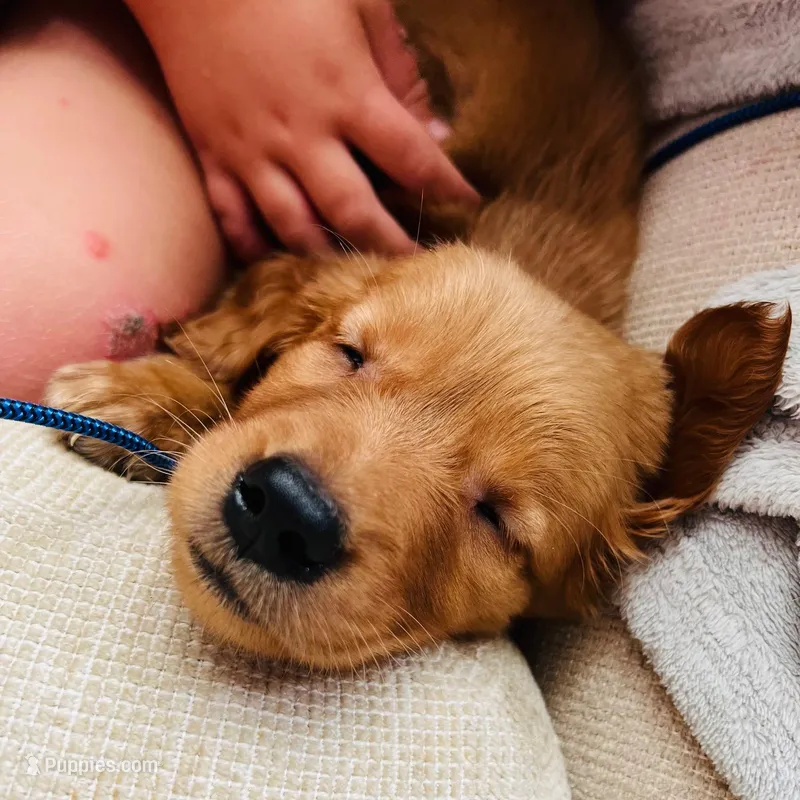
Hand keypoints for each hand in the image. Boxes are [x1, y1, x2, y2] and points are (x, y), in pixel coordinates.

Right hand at [129, 0, 477, 258]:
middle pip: (354, 211)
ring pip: (294, 226)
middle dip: (389, 244)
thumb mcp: (362, 5)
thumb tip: (435, 133)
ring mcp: (253, 151)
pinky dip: (251, 245)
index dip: (445, 186)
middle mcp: (302, 136)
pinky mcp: (213, 154)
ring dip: (327, 257)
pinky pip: (231, 215)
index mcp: (347, 95)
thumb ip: (399, 73)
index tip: (466, 205)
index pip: (411, 158)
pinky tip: (272, 262)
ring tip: (353, 273)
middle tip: (415, 266)